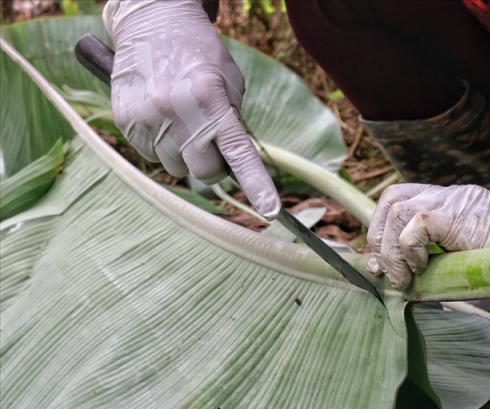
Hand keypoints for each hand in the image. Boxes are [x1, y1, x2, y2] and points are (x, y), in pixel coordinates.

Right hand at [104, 0, 279, 217]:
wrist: (153, 21)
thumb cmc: (200, 55)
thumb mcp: (229, 83)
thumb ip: (232, 123)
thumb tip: (233, 167)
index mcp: (211, 99)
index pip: (238, 152)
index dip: (256, 185)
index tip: (270, 211)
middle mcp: (178, 110)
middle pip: (204, 172)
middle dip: (211, 165)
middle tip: (210, 141)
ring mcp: (148, 117)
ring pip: (175, 168)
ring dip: (182, 154)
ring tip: (180, 119)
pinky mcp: (124, 120)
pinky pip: (148, 156)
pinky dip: (158, 145)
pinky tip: (160, 117)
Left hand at [367, 184, 489, 301]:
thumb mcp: (473, 267)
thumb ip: (442, 266)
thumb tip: (408, 284)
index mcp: (455, 203)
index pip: (403, 200)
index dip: (383, 230)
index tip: (381, 264)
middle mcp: (453, 193)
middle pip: (392, 198)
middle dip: (378, 236)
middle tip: (384, 271)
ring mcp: (457, 198)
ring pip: (396, 207)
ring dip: (390, 247)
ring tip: (403, 277)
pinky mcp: (461, 211)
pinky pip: (414, 221)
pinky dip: (406, 249)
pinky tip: (416, 271)